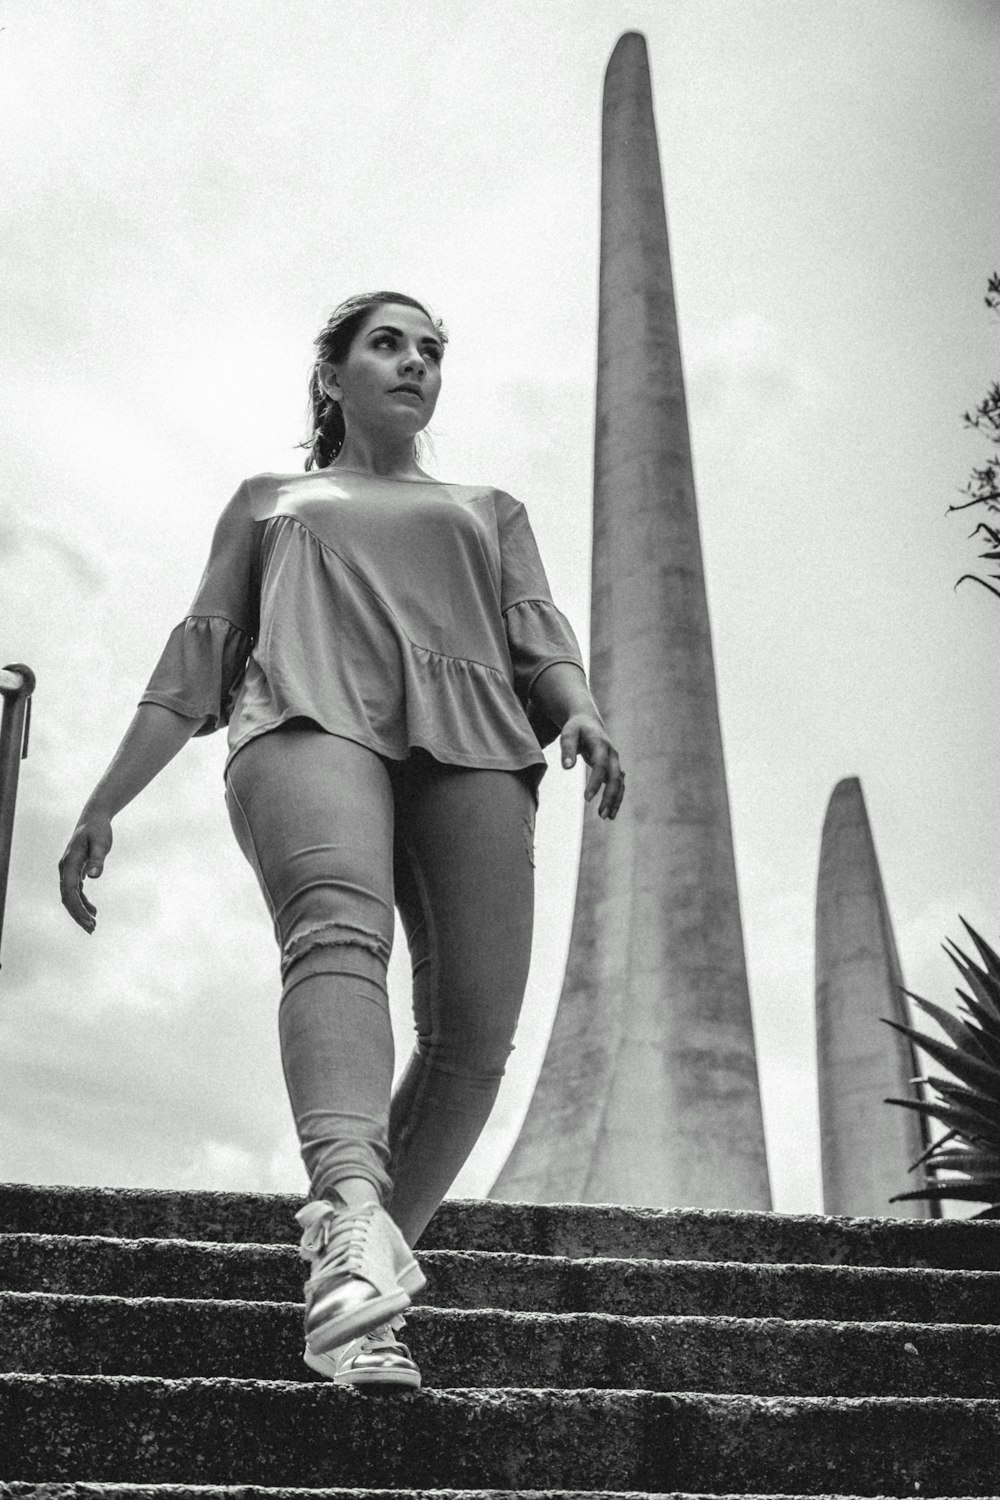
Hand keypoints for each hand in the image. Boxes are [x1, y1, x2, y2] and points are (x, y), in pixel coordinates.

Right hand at [59, 809, 112, 932]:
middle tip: (92, 929)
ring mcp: (69, 870)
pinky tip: (93, 911)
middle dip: (78, 915)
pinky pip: (75, 891)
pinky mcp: (75, 871)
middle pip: (67, 898)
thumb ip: (98, 859)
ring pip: (70, 896)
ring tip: (93, 925)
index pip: (69, 891)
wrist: (93, 819)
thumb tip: (94, 876)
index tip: (89, 921)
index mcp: (70, 863)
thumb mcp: (101, 843)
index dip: (78, 908)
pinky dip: (82, 902)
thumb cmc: (98, 830)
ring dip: (80, 911)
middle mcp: (66, 869)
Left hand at [560, 712, 624, 819]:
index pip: (600, 765)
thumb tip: (567, 767)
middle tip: (601, 815)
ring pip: (620, 783)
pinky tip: (611, 813)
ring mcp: (615, 762)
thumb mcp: (568, 733)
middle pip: (615, 777)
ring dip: (615, 800)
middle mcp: (612, 754)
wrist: (589, 722)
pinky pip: (619, 785)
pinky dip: (617, 798)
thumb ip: (567, 749)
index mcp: (601, 744)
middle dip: (609, 796)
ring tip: (606, 817)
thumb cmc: (576, 728)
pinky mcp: (614, 768)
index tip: (586, 799)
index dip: (595, 782)